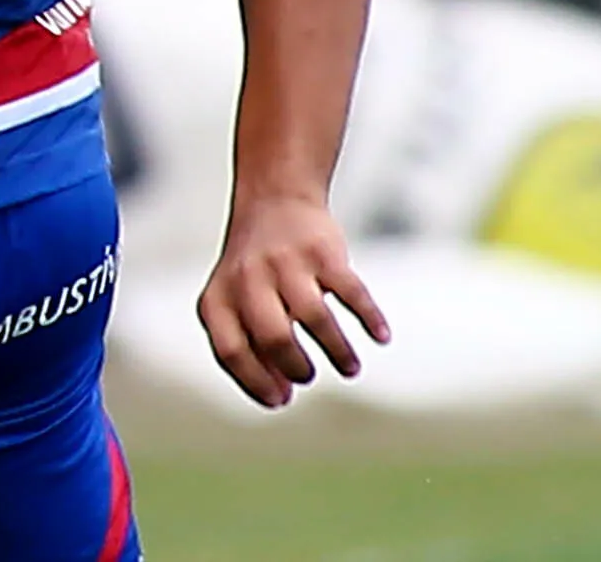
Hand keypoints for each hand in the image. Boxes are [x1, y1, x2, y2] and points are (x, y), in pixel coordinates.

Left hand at [197, 189, 389, 407]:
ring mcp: (286, 263)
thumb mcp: (235, 301)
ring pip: (314, 318)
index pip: (230, 350)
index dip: (255, 381)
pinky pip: (352, 292)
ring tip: (349, 368)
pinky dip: (369, 318)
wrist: (274, 199)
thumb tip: (280, 394)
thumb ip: (250, 344)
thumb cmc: (255, 269)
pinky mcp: (323, 251)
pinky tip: (380, 336)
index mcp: (219, 296)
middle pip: (273, 337)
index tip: (280, 400)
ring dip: (337, 351)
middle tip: (308, 376)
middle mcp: (248, 278)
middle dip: (295, 367)